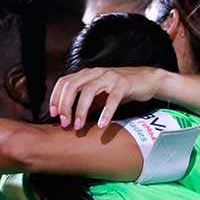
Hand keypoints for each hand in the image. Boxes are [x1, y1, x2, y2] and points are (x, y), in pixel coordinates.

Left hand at [49, 67, 164, 129]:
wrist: (146, 80)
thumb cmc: (119, 89)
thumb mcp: (99, 96)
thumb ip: (85, 104)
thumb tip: (69, 120)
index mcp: (87, 74)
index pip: (64, 82)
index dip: (56, 97)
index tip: (53, 114)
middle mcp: (96, 73)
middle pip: (73, 86)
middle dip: (65, 106)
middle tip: (65, 124)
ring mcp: (110, 77)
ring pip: (89, 91)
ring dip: (81, 110)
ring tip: (79, 126)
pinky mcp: (124, 85)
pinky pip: (112, 99)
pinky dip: (106, 113)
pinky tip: (102, 125)